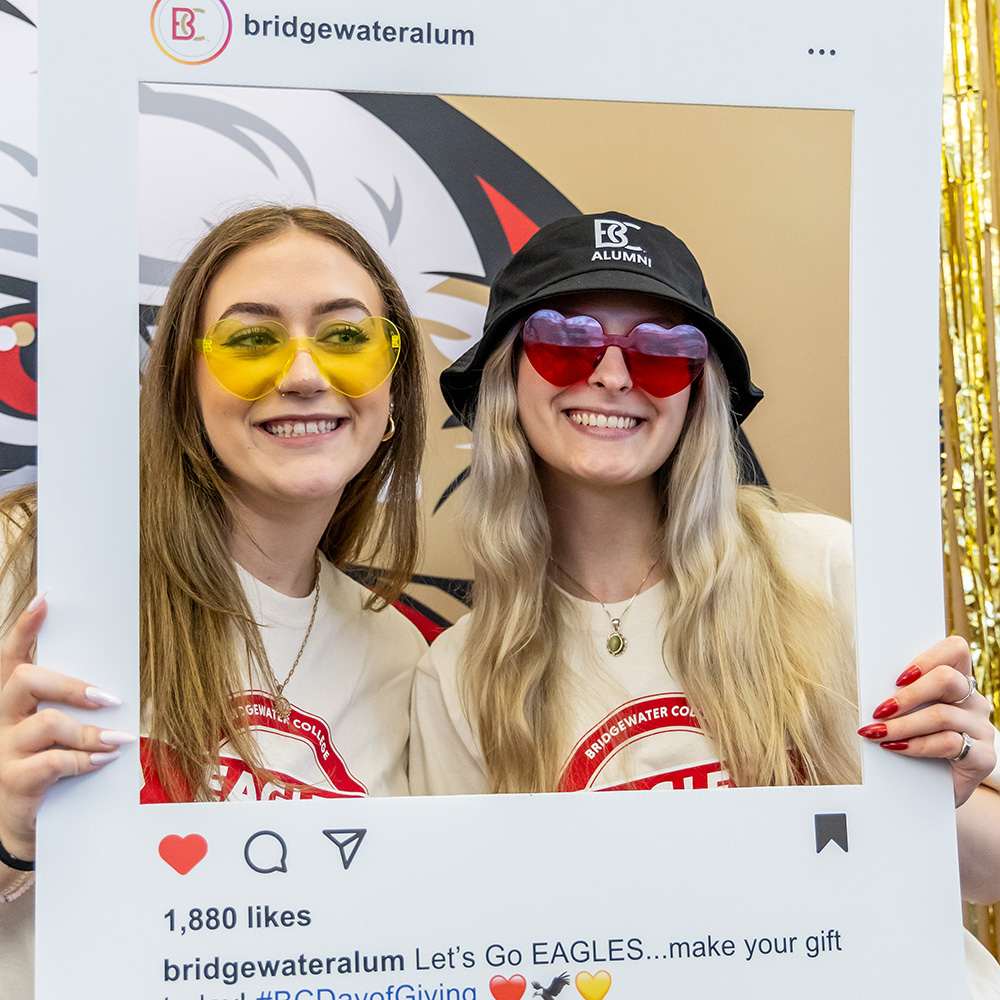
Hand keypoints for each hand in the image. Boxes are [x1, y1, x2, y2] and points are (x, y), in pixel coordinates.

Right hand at [0, 596, 133, 861]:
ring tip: (117, 738)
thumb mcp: (51, 734)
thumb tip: (109, 684)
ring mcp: (3, 751)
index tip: (46, 600)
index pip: (10, 657)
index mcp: (9, 702)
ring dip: (88, 730)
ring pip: (45, 722)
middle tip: (106, 697)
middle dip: (70, 684)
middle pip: (25, 681)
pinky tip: (103, 759)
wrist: (18, 827)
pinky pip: (54, 761)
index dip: (25, 628)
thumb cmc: (42, 769)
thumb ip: (67, 705)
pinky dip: (85, 758)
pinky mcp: (15, 782)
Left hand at [858, 636, 995, 806]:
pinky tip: (896, 747)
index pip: (955, 649)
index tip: (896, 678)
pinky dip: (917, 745)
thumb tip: (859, 681)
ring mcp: (982, 728)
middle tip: (878, 710)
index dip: (926, 658)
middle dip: (907, 695)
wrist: (930, 789)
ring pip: (942, 714)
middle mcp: (975, 701)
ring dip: (903, 724)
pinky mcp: (985, 757)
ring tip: (877, 733)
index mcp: (958, 681)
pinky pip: (949, 743)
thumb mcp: (906, 713)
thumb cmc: (913, 742)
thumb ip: (897, 693)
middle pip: (947, 679)